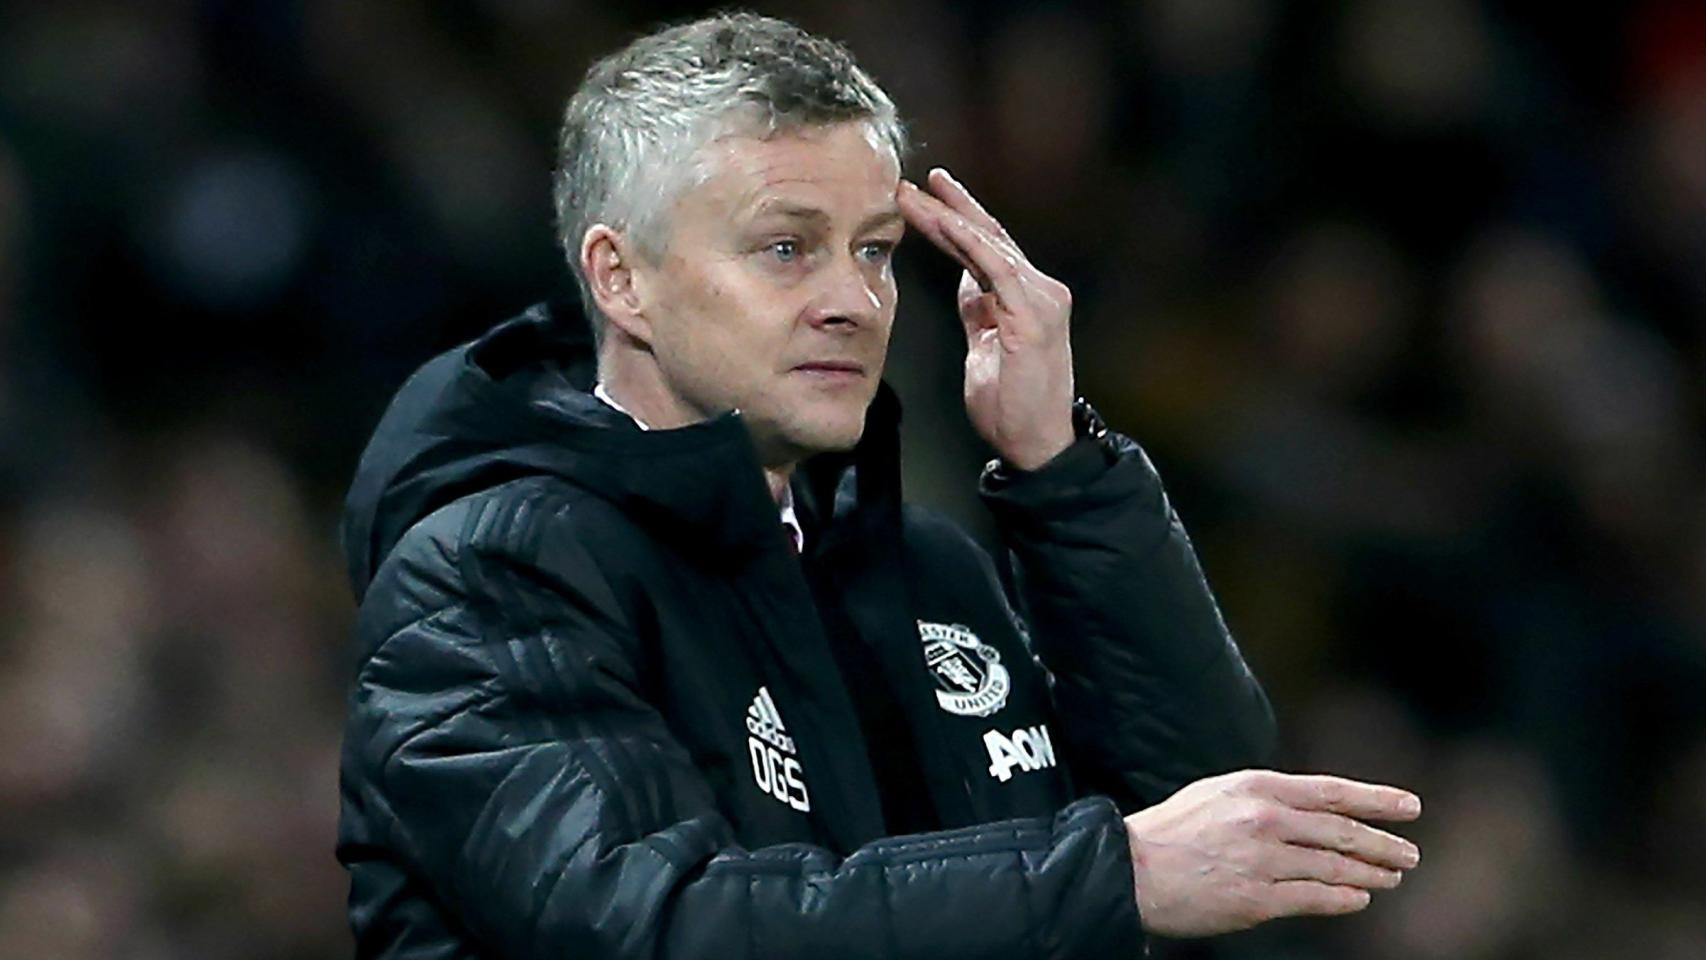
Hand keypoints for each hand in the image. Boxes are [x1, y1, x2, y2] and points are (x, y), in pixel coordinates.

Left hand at [897, 169, 1074, 469]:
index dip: (956, 220)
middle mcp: (1040, 290)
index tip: (924, 198)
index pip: (987, 248)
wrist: (1035, 443)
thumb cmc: (1010, 404)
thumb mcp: (984, 345)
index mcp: (1026, 298)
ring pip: (987, 244)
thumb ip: (979, 310)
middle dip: (949, 205)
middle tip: (911, 182)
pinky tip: (940, 223)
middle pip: (988, 236)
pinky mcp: (1033, 315)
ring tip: (912, 197)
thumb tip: (966, 280)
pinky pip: (994, 267)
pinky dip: (965, 242)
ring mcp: (1041, 300)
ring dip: (947, 217)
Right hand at [1123, 770, 1421, 937]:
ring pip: (1335, 867)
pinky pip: (1315, 898)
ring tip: (1391, 876)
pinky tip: (1359, 897)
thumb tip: (1310, 808)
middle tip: (1409, 853)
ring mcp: (1264, 861)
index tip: (1409, 807)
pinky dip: (1345, 897)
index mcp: (1256, 787)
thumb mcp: (1218, 793)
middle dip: (1383, 844)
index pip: (1331, 792)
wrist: (1133, 868)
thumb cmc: (1172, 830)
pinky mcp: (1258, 900)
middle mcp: (1266, 821)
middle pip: (1342, 832)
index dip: (1376, 800)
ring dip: (1371, 873)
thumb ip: (1264, 797)